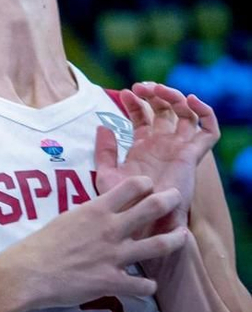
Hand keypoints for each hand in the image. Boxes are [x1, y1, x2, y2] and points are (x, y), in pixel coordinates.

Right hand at [5, 174, 189, 309]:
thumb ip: (89, 216)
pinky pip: (141, 285)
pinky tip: (149, 285)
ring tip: (183, 236)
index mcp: (96, 210)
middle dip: (168, 201)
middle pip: (150, 209)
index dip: (144, 184)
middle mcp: (110, 229)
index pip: (130, 187)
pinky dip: (148, 286)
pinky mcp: (112, 282)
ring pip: (156, 246)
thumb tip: (100, 214)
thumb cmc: (42, 243)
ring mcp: (114, 256)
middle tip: (176, 198)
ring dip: (174, 240)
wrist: (30, 272)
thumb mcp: (66, 218)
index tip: (150, 185)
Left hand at [96, 84, 218, 221]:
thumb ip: (105, 151)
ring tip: (158, 90)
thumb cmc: (123, 205)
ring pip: (186, 114)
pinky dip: (205, 112)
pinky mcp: (193, 156)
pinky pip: (209, 131)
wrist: (142, 224)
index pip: (143, 116)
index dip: (136, 102)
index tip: (124, 94)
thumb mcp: (107, 174)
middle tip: (141, 87)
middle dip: (155, 93)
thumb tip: (103, 126)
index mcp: (144, 147)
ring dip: (175, 96)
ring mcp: (179, 149)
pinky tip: (190, 100)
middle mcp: (163, 145)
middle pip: (165, 110)